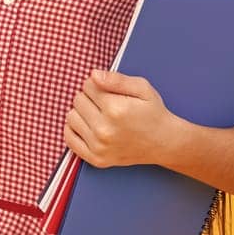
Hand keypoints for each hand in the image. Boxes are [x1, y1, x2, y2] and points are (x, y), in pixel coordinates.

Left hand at [63, 67, 179, 167]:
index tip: (108, 90)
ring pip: (71, 117)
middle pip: (78, 100)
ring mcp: (98, 146)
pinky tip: (88, 126)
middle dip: (89, 97)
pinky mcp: (95, 159)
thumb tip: (92, 75)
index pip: (87, 85)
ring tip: (98, 114)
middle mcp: (104, 129)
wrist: (164, 143)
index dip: (97, 84)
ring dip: (81, 112)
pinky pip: (69, 139)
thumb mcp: (142, 88)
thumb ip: (116, 79)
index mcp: (115, 109)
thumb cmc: (153, 113)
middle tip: (105, 103)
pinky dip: (74, 129)